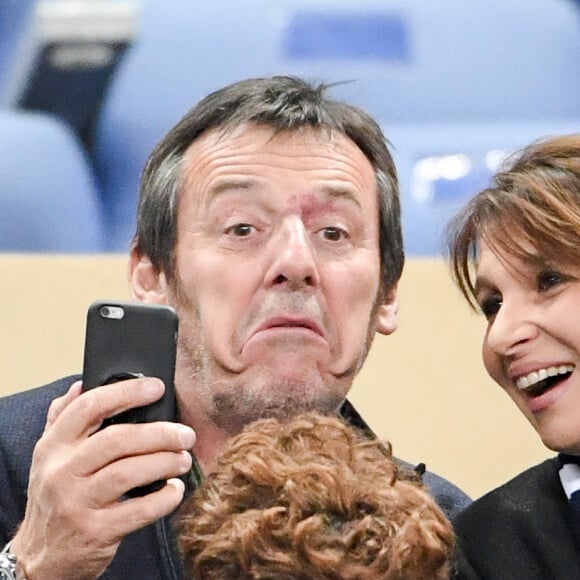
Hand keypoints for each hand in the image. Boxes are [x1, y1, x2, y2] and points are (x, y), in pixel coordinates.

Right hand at [10, 378, 194, 579]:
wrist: (40, 558)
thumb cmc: (55, 496)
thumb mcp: (48, 457)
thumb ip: (63, 419)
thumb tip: (81, 384)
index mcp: (52, 446)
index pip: (88, 407)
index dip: (126, 392)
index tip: (157, 387)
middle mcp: (61, 472)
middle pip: (117, 439)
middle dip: (159, 433)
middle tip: (185, 434)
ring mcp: (77, 503)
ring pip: (128, 472)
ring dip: (165, 462)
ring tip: (184, 459)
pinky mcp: (95, 532)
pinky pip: (139, 510)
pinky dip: (164, 498)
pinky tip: (175, 489)